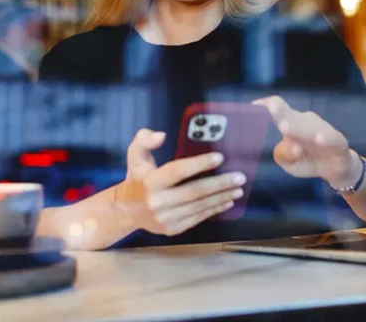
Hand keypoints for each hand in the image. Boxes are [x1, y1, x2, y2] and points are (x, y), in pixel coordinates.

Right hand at [113, 129, 246, 235]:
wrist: (126, 210)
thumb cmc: (137, 179)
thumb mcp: (135, 155)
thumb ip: (144, 140)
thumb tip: (162, 135)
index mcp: (150, 181)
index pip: (178, 171)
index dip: (199, 164)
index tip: (219, 157)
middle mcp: (158, 201)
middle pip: (195, 192)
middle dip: (220, 184)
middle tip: (239, 177)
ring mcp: (165, 217)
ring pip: (199, 206)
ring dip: (221, 197)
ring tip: (238, 189)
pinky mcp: (172, 228)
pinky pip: (198, 218)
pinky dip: (214, 210)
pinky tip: (226, 202)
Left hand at [253, 96, 355, 186]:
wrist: (335, 168)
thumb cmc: (307, 161)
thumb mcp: (290, 163)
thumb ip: (284, 155)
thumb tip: (292, 147)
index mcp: (291, 122)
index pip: (277, 107)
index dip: (265, 105)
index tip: (251, 107)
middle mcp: (306, 122)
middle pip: (291, 115)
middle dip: (279, 114)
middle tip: (267, 110)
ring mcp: (323, 130)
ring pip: (310, 127)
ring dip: (298, 128)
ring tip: (284, 128)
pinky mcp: (338, 142)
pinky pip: (333, 138)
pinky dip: (326, 138)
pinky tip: (319, 139)